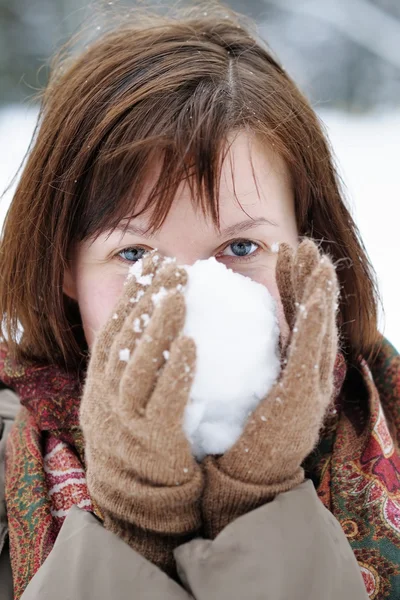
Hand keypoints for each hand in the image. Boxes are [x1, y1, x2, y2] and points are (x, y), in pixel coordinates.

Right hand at [80, 253, 202, 574]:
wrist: (139, 496)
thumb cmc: (141, 436)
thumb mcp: (128, 396)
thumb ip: (138, 362)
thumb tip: (167, 317)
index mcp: (101, 381)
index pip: (115, 329)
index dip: (132, 294)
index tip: (152, 264)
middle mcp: (107, 397)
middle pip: (124, 340)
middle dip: (146, 301)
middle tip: (172, 270)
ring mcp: (126, 421)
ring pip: (138, 367)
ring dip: (157, 329)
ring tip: (179, 296)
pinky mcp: (153, 441)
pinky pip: (164, 403)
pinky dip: (175, 372)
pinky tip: (191, 345)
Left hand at [201, 239, 338, 538]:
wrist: (247, 478)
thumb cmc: (238, 434)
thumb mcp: (243, 388)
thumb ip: (242, 359)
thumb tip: (221, 330)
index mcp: (293, 370)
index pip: (296, 318)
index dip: (294, 284)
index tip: (285, 253)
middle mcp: (308, 373)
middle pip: (314, 316)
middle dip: (311, 278)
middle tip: (303, 244)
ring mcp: (311, 384)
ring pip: (320, 326)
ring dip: (320, 289)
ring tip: (314, 256)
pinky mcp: (303, 394)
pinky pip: (310, 346)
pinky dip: (314, 316)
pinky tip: (313, 290)